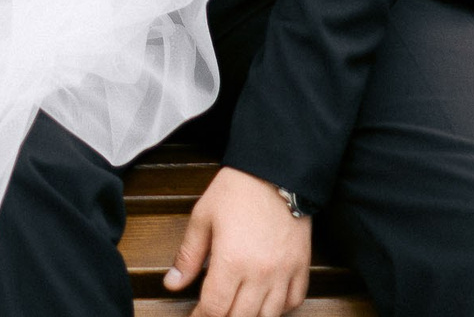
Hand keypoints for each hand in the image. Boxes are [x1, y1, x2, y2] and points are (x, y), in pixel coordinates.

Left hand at [165, 166, 309, 316]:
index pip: (214, 308)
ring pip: (269, 316)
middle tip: (213, 311)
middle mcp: (260, 273)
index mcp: (232, 261)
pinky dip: (280, 309)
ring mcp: (284, 271)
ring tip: (237, 309)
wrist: (276, 170)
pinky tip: (266, 302)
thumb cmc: (236, 190)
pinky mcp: (301, 265)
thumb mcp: (203, 217)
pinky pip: (294, 301)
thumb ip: (188, 255)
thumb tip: (172, 284)